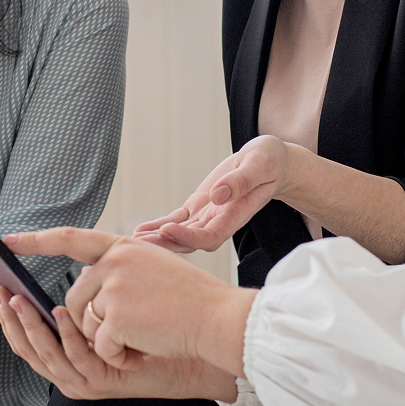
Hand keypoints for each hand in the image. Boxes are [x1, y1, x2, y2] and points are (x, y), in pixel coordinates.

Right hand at [0, 286, 236, 400]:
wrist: (196, 348)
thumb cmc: (161, 321)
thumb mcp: (118, 300)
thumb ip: (95, 288)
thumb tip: (71, 253)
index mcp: (70, 352)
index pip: (29, 337)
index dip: (9, 315)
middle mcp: (72, 370)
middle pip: (28, 348)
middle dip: (10, 319)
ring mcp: (86, 379)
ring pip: (46, 356)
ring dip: (30, 327)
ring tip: (19, 301)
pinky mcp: (103, 383)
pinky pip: (76, 360)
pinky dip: (65, 337)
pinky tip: (62, 314)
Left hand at [3, 228, 255, 374]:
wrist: (219, 320)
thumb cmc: (191, 301)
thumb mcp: (153, 268)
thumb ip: (117, 272)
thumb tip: (75, 298)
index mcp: (122, 246)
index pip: (70, 238)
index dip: (37, 241)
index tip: (8, 242)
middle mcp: (115, 261)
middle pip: (75, 300)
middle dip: (95, 323)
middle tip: (132, 328)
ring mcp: (114, 287)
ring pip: (84, 325)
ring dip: (109, 340)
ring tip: (144, 334)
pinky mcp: (117, 316)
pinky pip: (100, 345)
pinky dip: (120, 355)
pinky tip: (144, 347)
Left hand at [132, 136, 289, 252]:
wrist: (270, 163)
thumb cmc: (269, 163)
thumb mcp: (260, 165)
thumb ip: (241, 181)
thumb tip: (218, 195)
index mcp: (237, 215)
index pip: (210, 236)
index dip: (188, 237)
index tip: (168, 229)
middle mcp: (220, 221)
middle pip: (190, 241)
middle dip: (165, 243)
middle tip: (140, 242)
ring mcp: (207, 216)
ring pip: (180, 233)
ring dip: (158, 238)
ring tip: (134, 238)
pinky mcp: (198, 207)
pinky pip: (176, 220)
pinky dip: (159, 225)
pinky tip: (141, 229)